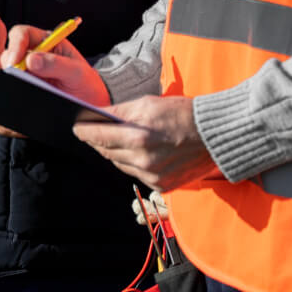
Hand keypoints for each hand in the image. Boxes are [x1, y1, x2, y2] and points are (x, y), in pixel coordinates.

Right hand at [1, 29, 108, 106]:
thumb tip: (31, 60)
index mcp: (47, 42)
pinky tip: (20, 98)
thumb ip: (56, 64)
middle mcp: (33, 55)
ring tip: (21, 89)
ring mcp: (28, 72)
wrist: (91, 104)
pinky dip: (12, 91)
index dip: (15, 45)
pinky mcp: (25, 87)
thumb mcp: (78, 73)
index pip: (22, 34)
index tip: (15, 62)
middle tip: (14, 78)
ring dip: (10, 79)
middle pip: (9, 53)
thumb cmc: (87, 83)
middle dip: (8, 64)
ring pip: (7, 71)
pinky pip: (11, 88)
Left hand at [71, 94, 213, 191]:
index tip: (76, 127)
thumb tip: (96, 115)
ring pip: (120, 164)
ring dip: (115, 153)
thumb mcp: (148, 104)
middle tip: (92, 132)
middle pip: (106, 151)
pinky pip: (137, 175)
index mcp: (138, 137)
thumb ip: (119, 113)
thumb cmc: (183, 114)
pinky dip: (133, 164)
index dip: (84, 131)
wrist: (216, 135)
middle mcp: (143, 160)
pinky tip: (137, 153)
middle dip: (98, 141)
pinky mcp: (162, 186)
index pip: (98, 136)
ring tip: (114, 141)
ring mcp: (153, 176)